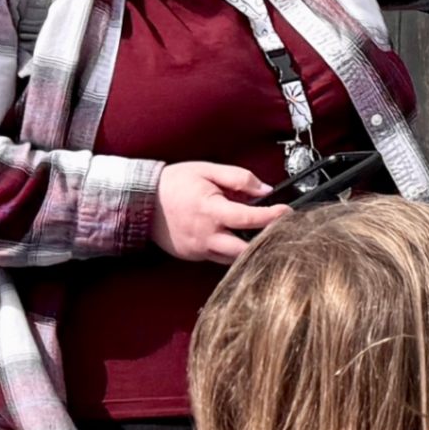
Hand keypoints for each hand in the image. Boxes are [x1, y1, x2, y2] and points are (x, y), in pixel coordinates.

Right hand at [156, 162, 282, 263]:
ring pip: (233, 259)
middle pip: (245, 250)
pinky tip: (240, 240)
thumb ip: (239, 178)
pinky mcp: (192, 256)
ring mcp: (197, 249)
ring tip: (264, 236)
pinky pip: (218, 258)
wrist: (140, 201)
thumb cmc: (174, 183)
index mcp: (211, 211)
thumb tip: (265, 189)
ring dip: (250, 250)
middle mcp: (205, 235)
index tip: (289, 212)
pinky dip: (232, 252)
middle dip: (266, 243)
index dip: (273, 216)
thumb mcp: (208, 170)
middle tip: (281, 232)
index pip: (250, 219)